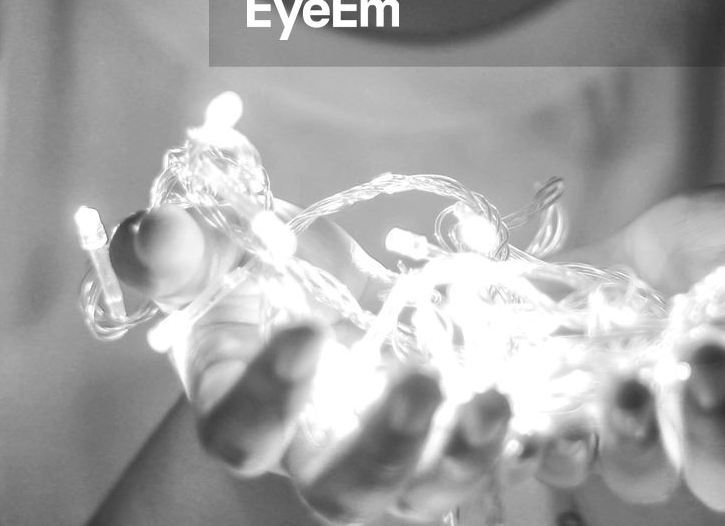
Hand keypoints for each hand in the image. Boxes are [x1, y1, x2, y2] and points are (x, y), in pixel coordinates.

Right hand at [155, 206, 513, 524]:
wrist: (321, 304)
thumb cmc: (260, 280)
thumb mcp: (219, 256)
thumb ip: (179, 251)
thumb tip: (152, 229)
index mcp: (248, 413)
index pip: (241, 433)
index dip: (268, 397)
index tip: (305, 331)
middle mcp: (320, 456)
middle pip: (343, 488)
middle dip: (385, 447)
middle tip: (423, 381)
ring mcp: (395, 462)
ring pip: (427, 494)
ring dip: (466, 458)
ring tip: (501, 404)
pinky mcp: (455, 444)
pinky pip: (498, 468)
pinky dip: (537, 451)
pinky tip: (572, 421)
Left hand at [551, 183, 724, 511]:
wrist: (621, 248)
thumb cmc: (715, 243)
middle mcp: (721, 423)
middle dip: (721, 421)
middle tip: (707, 356)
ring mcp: (647, 430)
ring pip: (651, 474)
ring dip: (638, 439)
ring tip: (623, 388)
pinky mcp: (580, 422)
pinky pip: (571, 458)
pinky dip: (557, 445)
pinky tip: (543, 418)